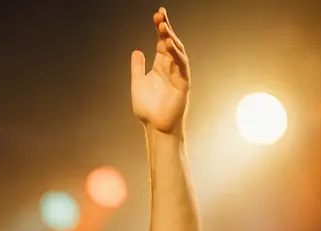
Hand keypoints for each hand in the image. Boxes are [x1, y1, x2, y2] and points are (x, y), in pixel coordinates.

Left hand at [130, 7, 190, 133]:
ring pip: (178, 52)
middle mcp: (171, 68)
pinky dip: (176, 55)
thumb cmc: (148, 110)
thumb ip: (137, 68)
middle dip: (166, 28)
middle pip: (170, 43)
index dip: (160, 28)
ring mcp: (178, 75)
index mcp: (160, 66)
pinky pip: (182, 66)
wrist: (156, 127)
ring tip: (163, 28)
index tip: (157, 14)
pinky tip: (169, 46)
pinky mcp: (183, 84)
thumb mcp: (137, 84)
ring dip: (171, 39)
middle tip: (160, 15)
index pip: (161, 42)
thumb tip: (136, 50)